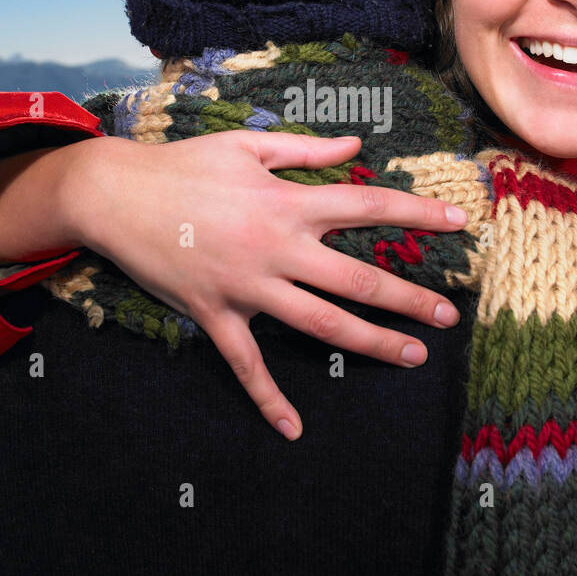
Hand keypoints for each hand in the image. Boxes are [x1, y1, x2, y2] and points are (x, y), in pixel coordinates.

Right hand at [59, 131, 468, 440]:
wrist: (114, 195)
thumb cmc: (182, 165)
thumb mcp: (247, 146)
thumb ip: (307, 150)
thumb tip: (358, 147)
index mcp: (288, 202)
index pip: (369, 206)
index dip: (419, 212)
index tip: (462, 222)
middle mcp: (277, 248)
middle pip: (357, 278)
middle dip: (408, 298)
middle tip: (447, 316)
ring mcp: (247, 286)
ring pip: (321, 323)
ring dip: (370, 343)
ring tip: (412, 356)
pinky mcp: (216, 315)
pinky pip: (247, 365)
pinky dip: (269, 399)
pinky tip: (293, 429)